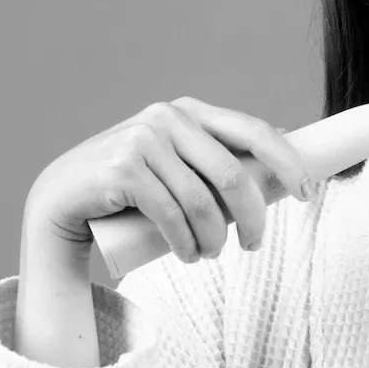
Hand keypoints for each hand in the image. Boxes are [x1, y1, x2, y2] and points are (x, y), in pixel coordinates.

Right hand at [23, 97, 314, 263]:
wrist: (61, 200)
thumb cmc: (133, 188)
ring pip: (202, 201)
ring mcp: (141, 140)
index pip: (253, 131)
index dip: (287, 161)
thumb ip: (218, 151)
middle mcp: (166, 117)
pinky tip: (189, 256)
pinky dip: (186, 243)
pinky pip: (171, 214)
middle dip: (253, 215)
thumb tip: (286, 142)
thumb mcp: (179, 162)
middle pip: (232, 172)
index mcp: (189, 111)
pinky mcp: (121, 169)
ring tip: (211, 256)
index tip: (306, 193)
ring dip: (214, 239)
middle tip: (254, 245)